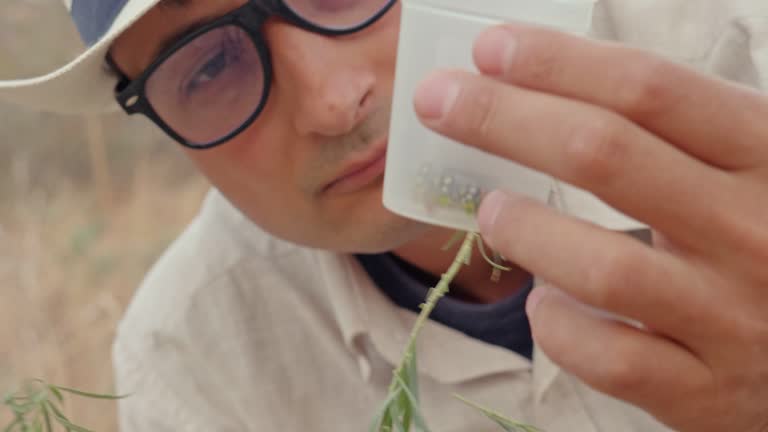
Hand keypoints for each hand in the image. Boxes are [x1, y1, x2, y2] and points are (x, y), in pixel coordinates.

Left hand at [413, 24, 767, 431]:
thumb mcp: (750, 167)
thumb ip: (674, 135)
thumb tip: (546, 91)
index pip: (649, 91)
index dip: (557, 64)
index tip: (489, 49)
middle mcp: (755, 232)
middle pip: (604, 156)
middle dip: (503, 119)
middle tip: (439, 100)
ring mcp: (731, 318)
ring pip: (599, 267)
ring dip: (523, 229)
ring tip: (492, 210)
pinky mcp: (704, 391)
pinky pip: (606, 358)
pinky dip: (556, 325)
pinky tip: (543, 303)